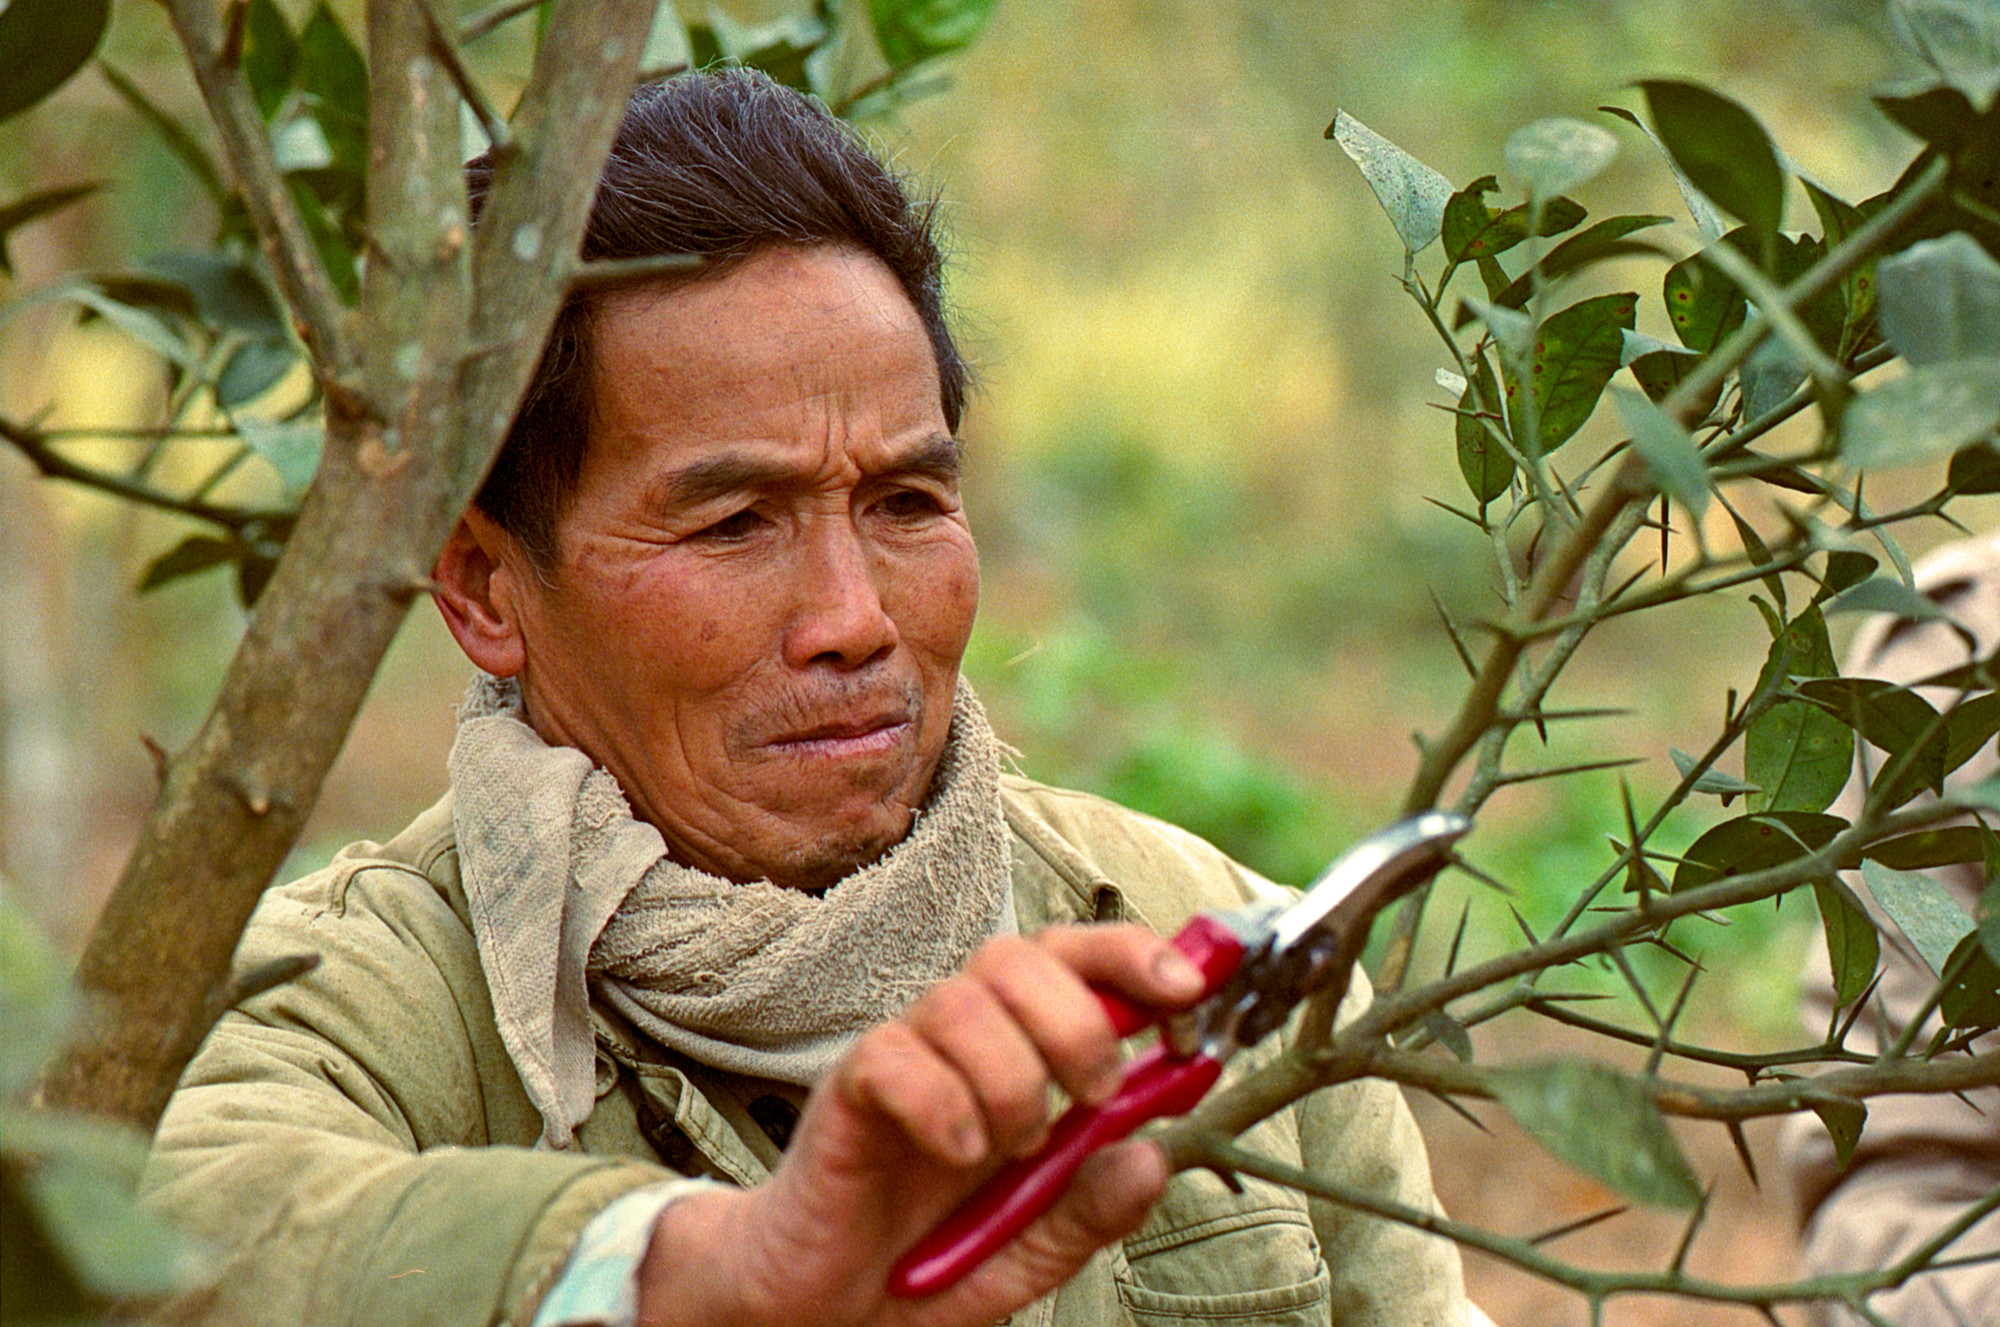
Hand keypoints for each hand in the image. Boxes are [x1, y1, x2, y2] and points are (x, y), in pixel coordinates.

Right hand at [632, 924, 1206, 1326]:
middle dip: (1079, 1018)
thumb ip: (1088, 1209)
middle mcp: (961, 1041)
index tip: (1190, 986)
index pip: (1075, 963)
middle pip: (1021, 955)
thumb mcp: (1031, 1250)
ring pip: (965, 1000)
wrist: (825, 1308)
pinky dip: (945, 1104)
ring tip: (1011, 1145)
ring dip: (1013, 1075)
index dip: (1132, 955)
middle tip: (1090, 1094)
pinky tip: (957, 1153)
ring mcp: (903, 1060)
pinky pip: (896, 1057)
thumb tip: (1151, 1156)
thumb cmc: (926, 1263)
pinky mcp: (849, 1091)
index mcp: (1018, 1057)